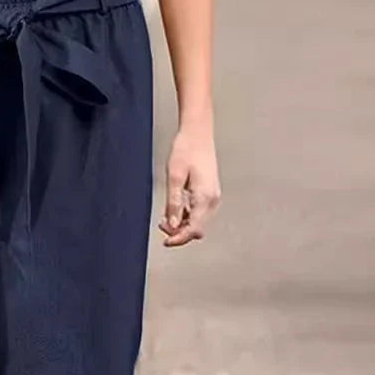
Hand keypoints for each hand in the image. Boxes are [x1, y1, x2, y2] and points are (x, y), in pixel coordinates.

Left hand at [159, 121, 221, 247]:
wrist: (198, 132)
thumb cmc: (186, 149)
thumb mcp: (174, 177)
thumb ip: (173, 203)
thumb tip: (171, 225)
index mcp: (205, 197)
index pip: (194, 229)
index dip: (179, 239)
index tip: (165, 242)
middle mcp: (212, 199)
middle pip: (197, 229)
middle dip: (179, 232)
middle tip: (161, 223)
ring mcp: (212, 196)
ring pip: (198, 222)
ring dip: (182, 224)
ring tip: (165, 215)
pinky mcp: (209, 193)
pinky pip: (198, 213)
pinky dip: (186, 216)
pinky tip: (175, 209)